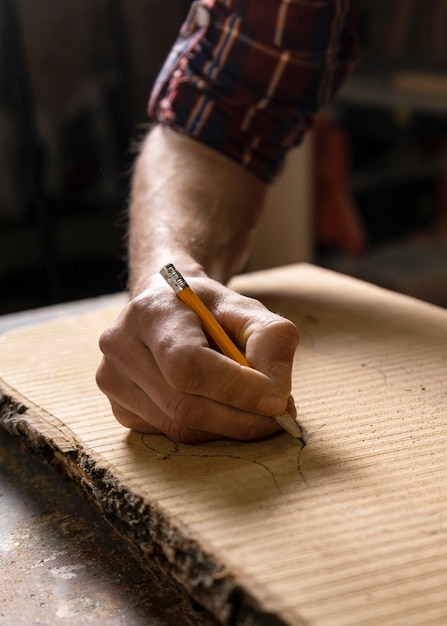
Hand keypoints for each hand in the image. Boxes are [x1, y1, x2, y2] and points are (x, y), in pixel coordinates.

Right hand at [96, 275, 298, 442]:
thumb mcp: (248, 309)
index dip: (235, 388)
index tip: (278, 401)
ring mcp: (112, 380)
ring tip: (256, 411)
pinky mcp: (119, 408)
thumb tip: (276, 396)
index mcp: (150, 311)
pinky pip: (170, 434)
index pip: (187, 363)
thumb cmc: (209, 310)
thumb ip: (270, 342)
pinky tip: (220, 408)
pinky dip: (207, 430)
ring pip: (179, 427)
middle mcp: (120, 345)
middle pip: (183, 404)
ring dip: (228, 427)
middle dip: (240, 418)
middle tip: (279, 416)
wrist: (167, 307)